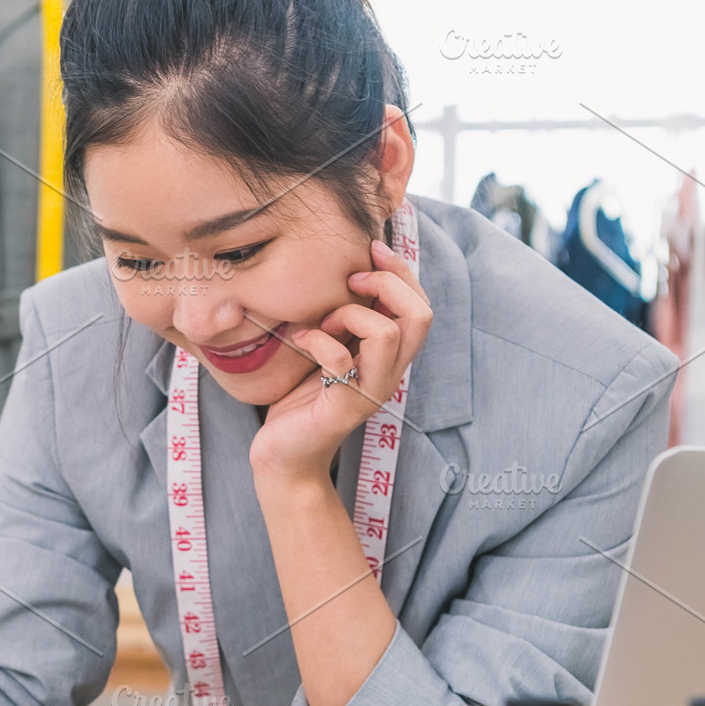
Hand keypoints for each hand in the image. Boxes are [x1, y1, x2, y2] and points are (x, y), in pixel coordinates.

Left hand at [249, 236, 431, 484]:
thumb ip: (344, 320)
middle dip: (388, 283)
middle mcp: (389, 374)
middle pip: (421, 316)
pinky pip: (340, 359)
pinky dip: (316, 339)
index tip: (371, 249)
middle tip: (351, 281)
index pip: (421, 306)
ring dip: (350, 314)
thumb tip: (347, 270)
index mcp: (390, 357)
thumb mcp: (327, 348)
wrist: (282, 456)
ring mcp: (370, 391)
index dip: (402, 271)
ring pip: (388, 334)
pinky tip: (300, 339)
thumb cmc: (300, 398)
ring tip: (321, 323)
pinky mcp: (343, 406)